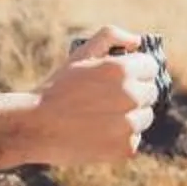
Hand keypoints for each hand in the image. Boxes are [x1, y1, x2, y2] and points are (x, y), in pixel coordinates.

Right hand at [32, 28, 162, 166]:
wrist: (34, 127)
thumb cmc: (57, 88)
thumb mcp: (80, 53)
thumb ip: (111, 36)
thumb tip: (138, 41)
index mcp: (122, 69)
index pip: (151, 66)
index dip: (136, 70)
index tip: (120, 78)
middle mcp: (130, 96)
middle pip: (151, 92)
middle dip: (134, 92)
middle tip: (106, 99)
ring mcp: (129, 125)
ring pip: (144, 117)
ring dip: (130, 116)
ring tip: (101, 117)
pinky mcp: (125, 149)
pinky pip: (134, 140)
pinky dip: (120, 139)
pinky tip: (98, 134)